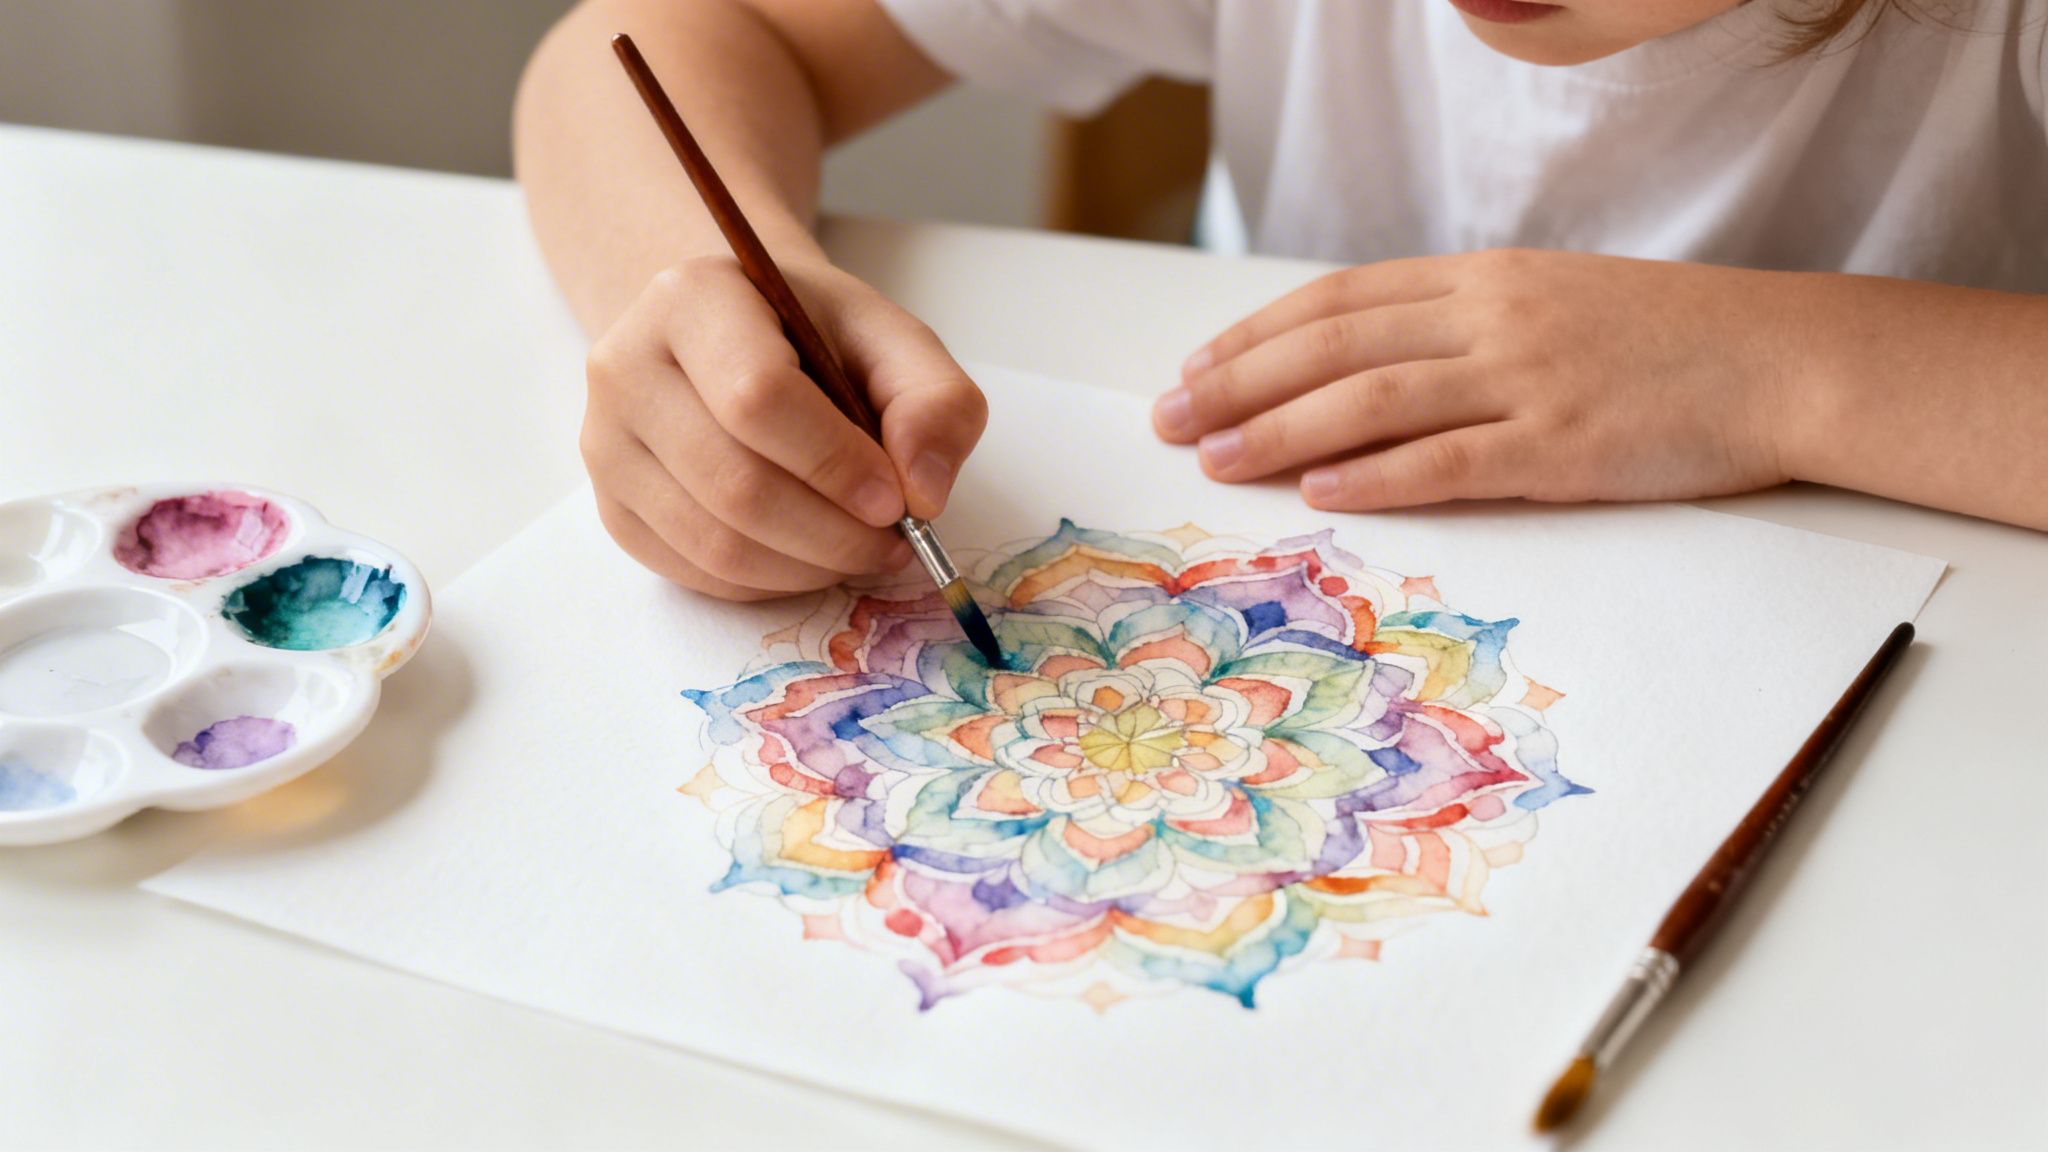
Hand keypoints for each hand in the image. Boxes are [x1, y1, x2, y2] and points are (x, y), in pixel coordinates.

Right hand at [583, 255, 985, 599]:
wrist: (733, 340)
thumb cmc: (814, 336)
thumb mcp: (890, 339)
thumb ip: (933, 401)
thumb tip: (925, 492)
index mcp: (692, 298)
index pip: (756, 397)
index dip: (834, 463)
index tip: (895, 499)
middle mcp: (626, 367)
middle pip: (733, 484)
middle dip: (831, 534)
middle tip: (890, 543)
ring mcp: (607, 443)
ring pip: (713, 543)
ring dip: (806, 568)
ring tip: (859, 551)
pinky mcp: (613, 506)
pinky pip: (695, 574)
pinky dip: (769, 583)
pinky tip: (809, 556)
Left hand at [1153, 249, 1797, 509]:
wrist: (1780, 357)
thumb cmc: (1664, 339)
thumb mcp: (1550, 303)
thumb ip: (1460, 326)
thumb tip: (1362, 367)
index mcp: (1482, 280)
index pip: (1338, 301)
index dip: (1255, 336)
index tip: (1193, 371)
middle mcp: (1491, 319)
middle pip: (1334, 346)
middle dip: (1239, 384)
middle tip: (1169, 420)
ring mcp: (1526, 379)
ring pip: (1373, 401)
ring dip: (1282, 430)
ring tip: (1216, 459)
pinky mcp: (1564, 444)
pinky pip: (1452, 460)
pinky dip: (1378, 476)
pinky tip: (1320, 493)